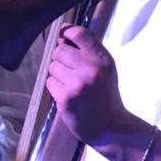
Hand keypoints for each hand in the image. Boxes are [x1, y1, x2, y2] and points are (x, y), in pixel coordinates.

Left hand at [45, 25, 143, 150]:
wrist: (111, 128)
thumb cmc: (106, 96)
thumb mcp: (106, 69)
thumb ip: (89, 52)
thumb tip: (62, 38)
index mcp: (103, 59)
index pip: (79, 33)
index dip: (66, 32)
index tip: (63, 36)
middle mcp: (92, 69)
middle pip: (60, 50)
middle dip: (61, 59)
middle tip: (70, 72)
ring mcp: (78, 83)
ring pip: (53, 67)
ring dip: (57, 75)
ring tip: (71, 85)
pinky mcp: (66, 97)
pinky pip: (50, 82)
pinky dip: (55, 88)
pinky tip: (67, 95)